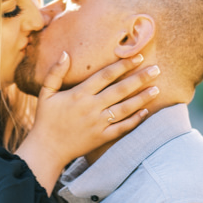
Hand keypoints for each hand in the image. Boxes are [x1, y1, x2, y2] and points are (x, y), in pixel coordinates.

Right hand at [15, 52, 160, 190]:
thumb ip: (55, 73)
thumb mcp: (46, 94)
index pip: (105, 76)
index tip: (137, 57)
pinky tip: (146, 111)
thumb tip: (65, 54)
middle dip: (140, 78)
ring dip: (142, 98)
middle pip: (120, 90)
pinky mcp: (102, 137)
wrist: (47, 149)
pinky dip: (135, 120)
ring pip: (125, 108)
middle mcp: (91, 107)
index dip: (122, 65)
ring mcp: (98, 123)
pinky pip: (122, 127)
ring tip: (157, 89)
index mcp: (79, 94)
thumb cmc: (46, 120)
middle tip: (157, 69)